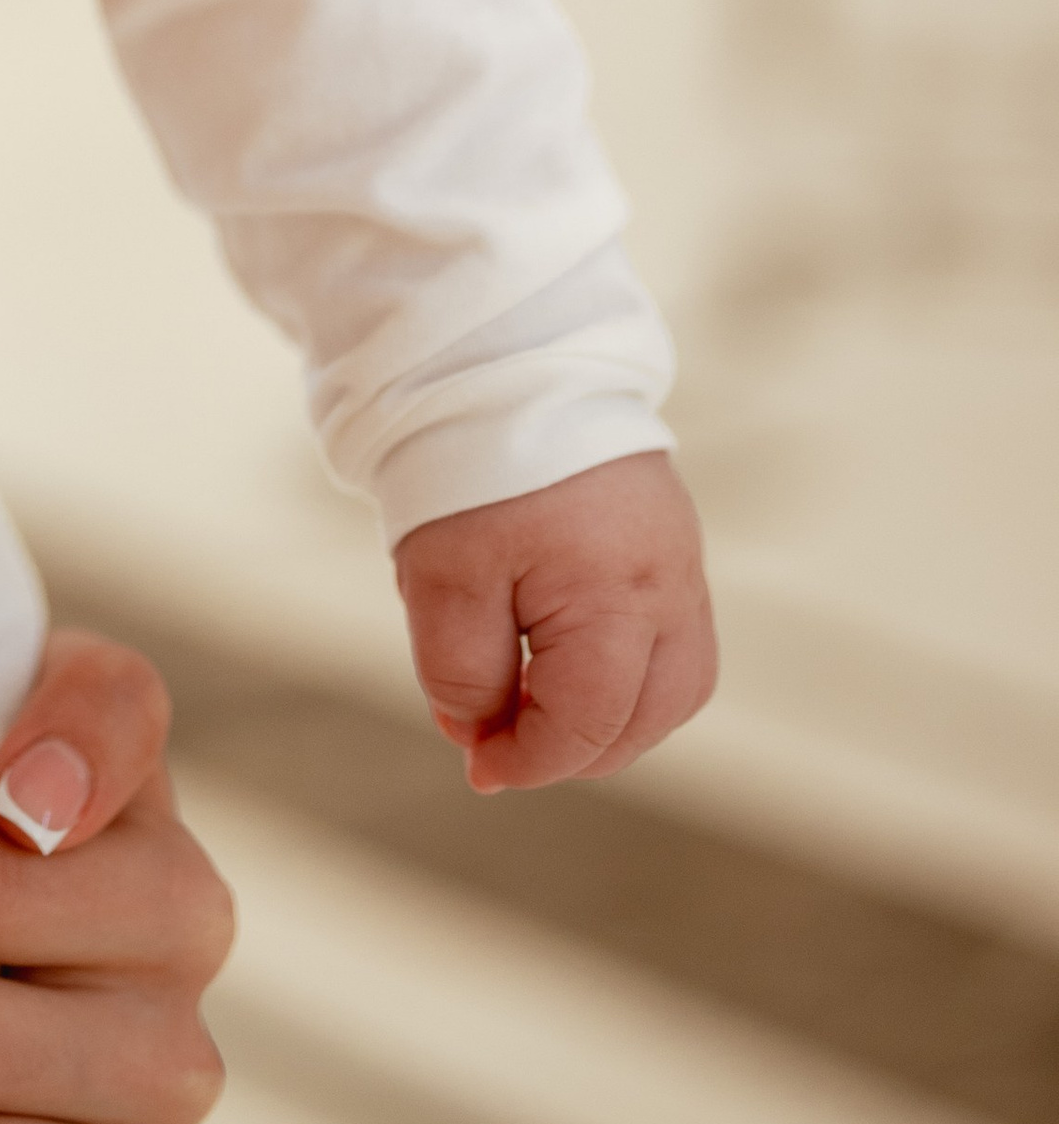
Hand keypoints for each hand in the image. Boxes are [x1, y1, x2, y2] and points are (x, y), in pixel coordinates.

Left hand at [394, 449, 716, 792]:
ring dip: (616, 716)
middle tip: (506, 740)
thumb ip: (461, 674)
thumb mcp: (441, 579)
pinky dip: (630, 669)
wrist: (501, 360)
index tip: (477, 763)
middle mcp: (671, 585)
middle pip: (650, 716)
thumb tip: (479, 736)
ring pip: (677, 685)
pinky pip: (676, 636)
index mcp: (618, 598)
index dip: (528, 760)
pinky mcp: (674, 537)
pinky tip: (569, 658)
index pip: (588, 726)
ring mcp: (683, 558)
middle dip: (579, 748)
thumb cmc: (468, 468)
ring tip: (541, 707)